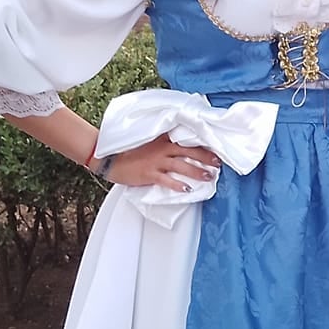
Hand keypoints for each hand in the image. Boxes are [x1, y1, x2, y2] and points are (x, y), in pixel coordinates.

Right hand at [103, 132, 221, 191]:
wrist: (110, 158)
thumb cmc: (130, 151)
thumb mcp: (149, 142)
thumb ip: (164, 143)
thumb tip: (181, 148)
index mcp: (163, 139)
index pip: (187, 140)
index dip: (202, 145)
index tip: (216, 149)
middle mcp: (162, 149)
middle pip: (189, 152)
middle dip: (206, 157)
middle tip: (218, 163)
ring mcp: (156, 161)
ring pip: (182, 166)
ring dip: (197, 172)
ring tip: (209, 177)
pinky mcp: (149, 174)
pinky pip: (167, 180)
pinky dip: (178, 185)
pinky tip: (187, 189)